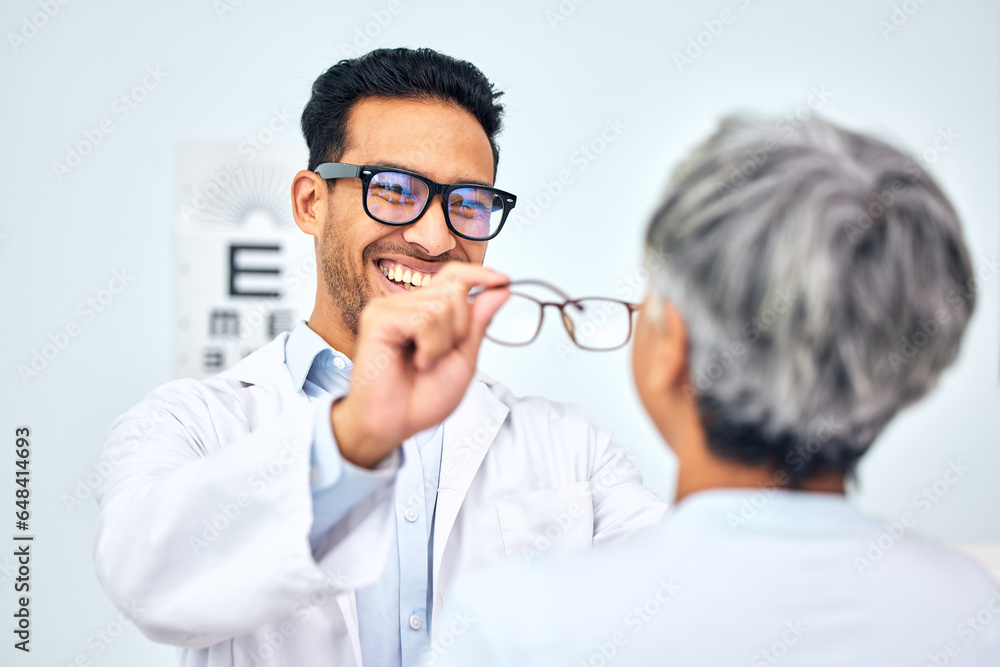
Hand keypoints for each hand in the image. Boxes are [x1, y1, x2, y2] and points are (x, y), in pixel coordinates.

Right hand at [331, 263, 509, 467]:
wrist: (394, 425)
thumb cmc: (422, 397)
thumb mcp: (464, 358)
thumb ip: (478, 322)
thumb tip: (500, 288)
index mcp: (425, 310)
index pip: (454, 275)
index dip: (479, 274)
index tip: (503, 281)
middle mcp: (405, 303)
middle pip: (455, 289)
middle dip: (460, 328)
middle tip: (439, 356)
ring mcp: (389, 308)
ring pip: (442, 305)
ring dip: (443, 343)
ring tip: (425, 363)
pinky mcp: (379, 318)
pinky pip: (423, 318)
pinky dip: (430, 346)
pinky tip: (418, 362)